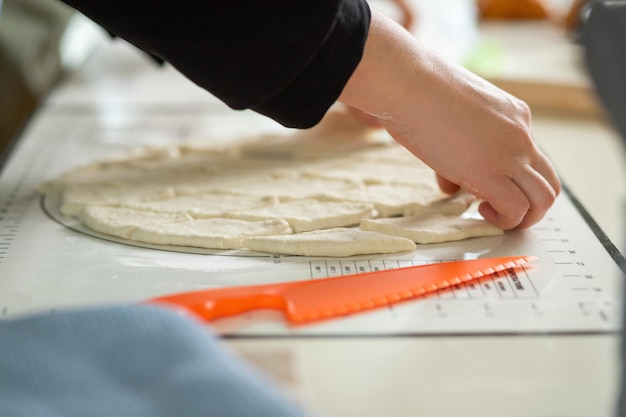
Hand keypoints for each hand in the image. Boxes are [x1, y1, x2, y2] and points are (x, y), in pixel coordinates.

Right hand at [338, 10, 559, 229]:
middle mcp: (521, 134)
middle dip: (530, 204)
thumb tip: (452, 183)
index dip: (504, 175)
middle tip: (501, 210)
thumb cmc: (418, 90)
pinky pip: (516, 209)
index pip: (526, 155)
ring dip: (524, 216)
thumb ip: (457, 150)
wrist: (408, 82)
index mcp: (514, 115)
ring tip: (493, 216)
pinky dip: (504, 220)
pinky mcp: (491, 172)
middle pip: (549, 181)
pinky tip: (480, 211)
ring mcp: (510, 154)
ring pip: (544, 198)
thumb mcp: (449, 117)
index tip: (477, 180)